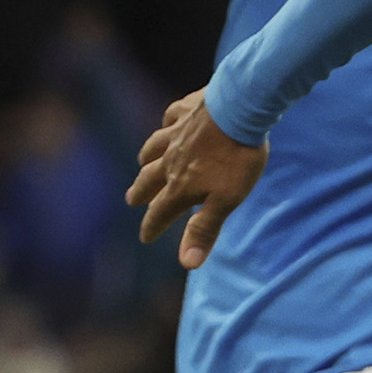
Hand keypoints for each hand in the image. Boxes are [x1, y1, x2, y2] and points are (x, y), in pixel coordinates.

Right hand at [129, 88, 267, 267]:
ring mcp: (177, 134)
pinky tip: (168, 124)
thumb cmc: (237, 158)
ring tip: (142, 163)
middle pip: (150, 179)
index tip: (145, 237)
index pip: (160, 212)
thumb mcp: (226, 200)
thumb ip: (205, 229)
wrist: (239, 108)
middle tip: (131, 200)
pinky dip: (166, 125)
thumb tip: (187, 264)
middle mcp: (172, 160)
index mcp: (181, 185)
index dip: (152, 227)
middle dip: (141, 192)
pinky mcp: (186, 110)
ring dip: (146, 159)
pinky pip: (170, 119)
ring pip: (154, 148)